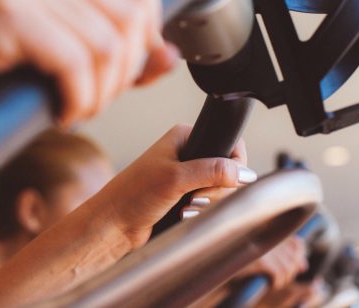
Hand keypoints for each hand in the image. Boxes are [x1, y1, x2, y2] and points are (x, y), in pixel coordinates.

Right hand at [0, 0, 177, 124]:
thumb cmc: (5, 88)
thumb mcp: (79, 67)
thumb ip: (126, 57)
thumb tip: (167, 55)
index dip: (147, 34)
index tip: (124, 72)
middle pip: (129, 15)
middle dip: (121, 73)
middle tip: (92, 99)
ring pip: (106, 44)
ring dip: (98, 94)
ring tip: (73, 107)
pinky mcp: (8, 16)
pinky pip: (74, 61)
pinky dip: (76, 99)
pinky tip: (58, 110)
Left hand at [96, 124, 254, 248]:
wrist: (115, 223)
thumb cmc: (135, 194)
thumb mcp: (175, 178)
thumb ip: (211, 171)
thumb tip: (244, 173)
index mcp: (185, 136)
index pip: (230, 144)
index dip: (233, 165)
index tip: (224, 180)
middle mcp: (188, 153)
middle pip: (229, 171)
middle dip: (217, 190)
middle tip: (195, 196)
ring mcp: (187, 175)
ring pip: (221, 190)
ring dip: (208, 203)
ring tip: (185, 207)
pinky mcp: (185, 196)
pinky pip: (209, 204)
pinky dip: (201, 212)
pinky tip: (184, 214)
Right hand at [237, 236, 307, 290]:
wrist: (216, 266)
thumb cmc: (238, 261)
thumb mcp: (261, 254)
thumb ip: (283, 256)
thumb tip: (303, 266)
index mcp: (266, 229)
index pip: (295, 241)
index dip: (300, 254)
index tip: (300, 266)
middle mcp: (265, 235)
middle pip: (294, 256)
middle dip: (292, 270)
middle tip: (282, 278)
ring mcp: (262, 247)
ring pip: (288, 267)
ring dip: (284, 279)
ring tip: (276, 282)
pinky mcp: (259, 260)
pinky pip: (279, 274)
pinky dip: (278, 282)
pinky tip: (271, 284)